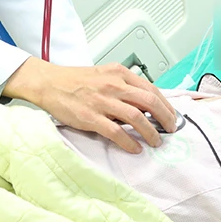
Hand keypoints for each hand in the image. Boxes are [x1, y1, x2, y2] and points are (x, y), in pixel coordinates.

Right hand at [3, 58, 177, 153]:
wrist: (49, 83)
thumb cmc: (75, 80)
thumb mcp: (104, 74)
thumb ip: (123, 86)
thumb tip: (144, 105)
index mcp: (119, 73)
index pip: (151, 89)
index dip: (165, 104)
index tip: (171, 115)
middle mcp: (113, 85)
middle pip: (150, 102)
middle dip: (165, 118)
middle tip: (170, 129)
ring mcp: (103, 101)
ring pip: (137, 118)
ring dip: (151, 133)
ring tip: (156, 141)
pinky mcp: (91, 117)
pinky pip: (117, 132)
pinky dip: (130, 142)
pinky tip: (135, 148)